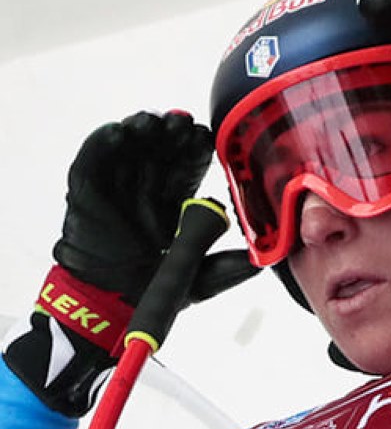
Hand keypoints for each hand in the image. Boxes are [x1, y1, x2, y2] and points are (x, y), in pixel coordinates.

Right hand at [2, 111, 259, 415]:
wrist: (109, 305)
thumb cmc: (152, 289)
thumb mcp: (202, 278)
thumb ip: (231, 268)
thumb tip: (265, 262)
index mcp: (175, 201)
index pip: (189, 166)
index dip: (197, 149)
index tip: (206, 137)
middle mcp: (147, 188)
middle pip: (162, 149)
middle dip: (173, 133)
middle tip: (183, 123)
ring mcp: (116, 186)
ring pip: (130, 147)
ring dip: (141, 130)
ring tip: (153, 123)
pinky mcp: (87, 191)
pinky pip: (92, 161)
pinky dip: (102, 144)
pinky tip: (117, 133)